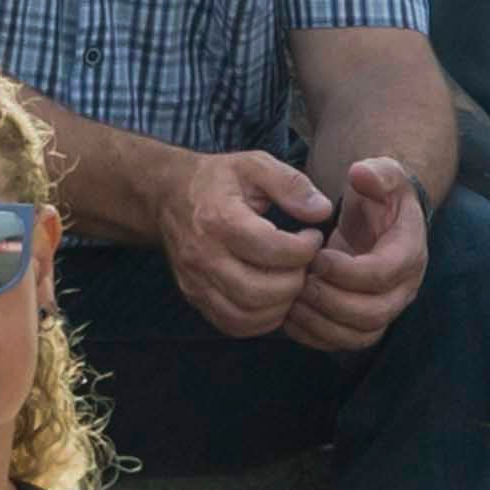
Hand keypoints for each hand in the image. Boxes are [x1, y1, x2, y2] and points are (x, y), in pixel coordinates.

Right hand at [150, 148, 331, 338]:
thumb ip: (291, 184)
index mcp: (219, 219)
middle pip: (258, 291)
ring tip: (291, 280)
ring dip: (281, 305)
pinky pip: (234, 325)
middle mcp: (203, 255)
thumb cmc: (217, 180)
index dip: (305, 249)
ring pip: (246, 315)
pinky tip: (274, 297)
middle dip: (295, 283)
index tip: (313, 237)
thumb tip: (321, 211)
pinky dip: (262, 320)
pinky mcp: (195, 297)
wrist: (168, 196)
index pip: (271, 249)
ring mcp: (196, 281)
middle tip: (305, 265)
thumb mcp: (255, 164)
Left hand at [284, 154, 428, 351]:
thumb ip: (377, 172)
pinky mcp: (364, 323)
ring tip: (292, 298)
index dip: (347, 271)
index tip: (316, 256)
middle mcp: (403, 289)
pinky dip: (314, 335)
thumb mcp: (384, 174)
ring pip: (358, 335)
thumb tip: (361, 174)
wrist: (381, 221)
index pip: (382, 275)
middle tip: (300, 281)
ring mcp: (385, 309)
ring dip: (320, 322)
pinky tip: (290, 314)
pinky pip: (342, 342)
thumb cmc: (380, 195)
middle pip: (373, 314)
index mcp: (408, 253)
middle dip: (330, 301)